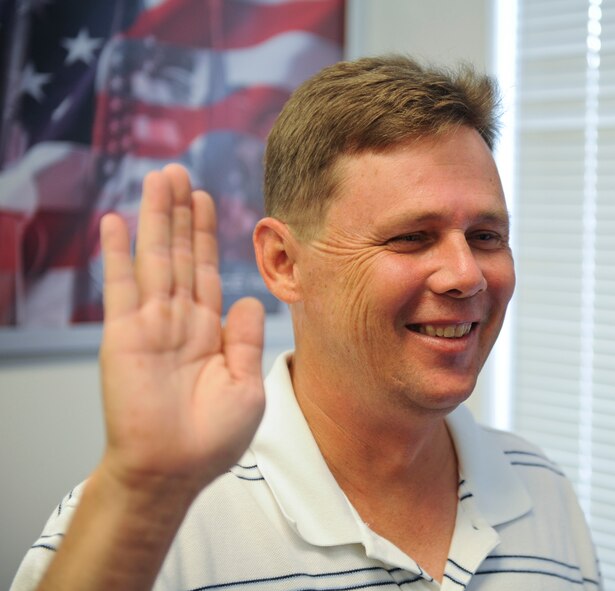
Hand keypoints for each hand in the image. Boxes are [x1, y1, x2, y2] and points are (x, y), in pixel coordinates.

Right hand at [98, 163, 265, 496]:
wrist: (174, 470)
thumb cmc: (212, 438)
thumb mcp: (246, 384)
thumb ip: (246, 339)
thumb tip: (250, 299)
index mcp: (209, 331)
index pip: (206, 270)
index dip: (206, 234)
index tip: (206, 199)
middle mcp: (178, 320)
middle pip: (179, 254)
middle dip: (180, 213)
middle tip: (180, 172)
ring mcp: (150, 324)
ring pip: (154, 258)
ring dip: (155, 218)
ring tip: (158, 179)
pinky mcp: (124, 335)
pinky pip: (120, 286)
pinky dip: (116, 253)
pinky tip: (114, 221)